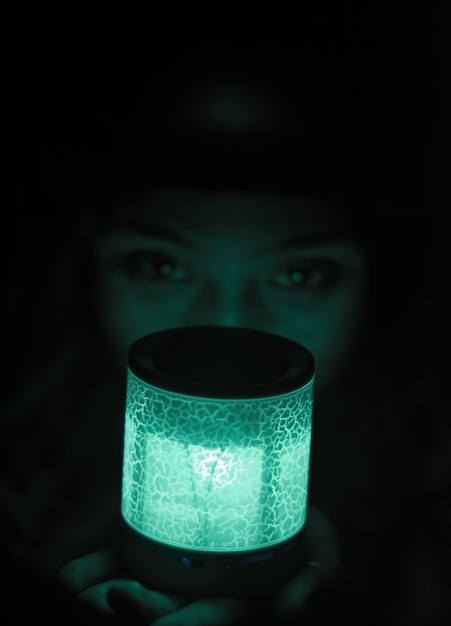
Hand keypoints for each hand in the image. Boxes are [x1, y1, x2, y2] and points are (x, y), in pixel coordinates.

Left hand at [56, 506, 339, 624]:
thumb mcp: (324, 551)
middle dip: (135, 610)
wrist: (270, 491)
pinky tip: (70, 575)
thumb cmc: (301, 530)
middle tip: (107, 597)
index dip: (184, 625)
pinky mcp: (152, 541)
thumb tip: (289, 610)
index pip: (205, 620)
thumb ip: (319, 578)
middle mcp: (198, 592)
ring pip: (132, 587)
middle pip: (162, 609)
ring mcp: (172, 568)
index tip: (154, 613)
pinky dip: (91, 570)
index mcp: (235, 601)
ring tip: (74, 589)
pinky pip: (118, 558)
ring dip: (98, 593)